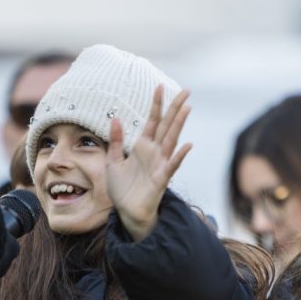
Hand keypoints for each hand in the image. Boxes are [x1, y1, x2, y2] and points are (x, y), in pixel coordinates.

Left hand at [105, 85, 192, 241]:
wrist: (127, 212)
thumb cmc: (122, 189)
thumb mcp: (112, 161)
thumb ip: (116, 141)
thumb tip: (116, 118)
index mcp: (142, 147)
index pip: (152, 121)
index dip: (156, 105)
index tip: (159, 87)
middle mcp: (154, 152)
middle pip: (167, 126)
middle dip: (175, 108)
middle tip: (186, 91)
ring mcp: (160, 164)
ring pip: (171, 140)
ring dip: (179, 124)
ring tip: (187, 108)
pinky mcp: (161, 179)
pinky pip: (172, 165)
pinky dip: (179, 155)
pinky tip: (187, 145)